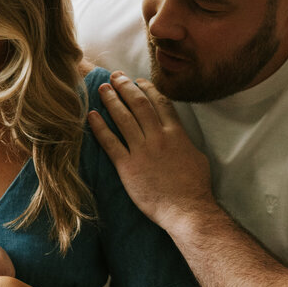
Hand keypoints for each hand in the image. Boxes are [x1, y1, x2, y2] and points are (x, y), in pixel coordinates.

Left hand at [88, 72, 213, 230]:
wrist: (187, 210)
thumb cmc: (195, 188)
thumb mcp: (197, 156)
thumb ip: (183, 140)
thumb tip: (177, 133)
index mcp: (176, 133)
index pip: (160, 102)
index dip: (147, 88)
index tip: (137, 81)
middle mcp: (158, 137)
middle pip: (139, 104)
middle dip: (125, 86)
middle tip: (115, 76)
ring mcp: (142, 151)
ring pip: (123, 118)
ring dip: (111, 100)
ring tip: (102, 88)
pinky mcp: (128, 167)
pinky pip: (110, 143)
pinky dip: (99, 127)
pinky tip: (91, 115)